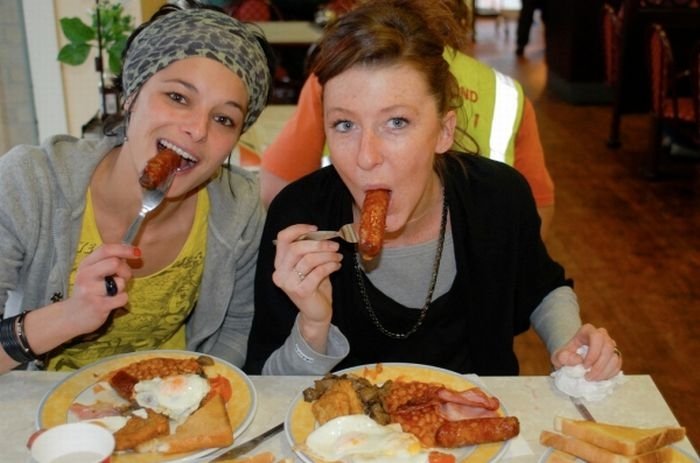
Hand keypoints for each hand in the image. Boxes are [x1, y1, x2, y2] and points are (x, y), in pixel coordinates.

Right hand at [63, 244, 136, 335]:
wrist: (72, 316)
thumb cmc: (88, 292)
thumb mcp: (91, 273)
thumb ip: (107, 262)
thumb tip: (131, 252)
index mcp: (85, 265)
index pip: (106, 250)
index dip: (124, 249)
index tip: (137, 252)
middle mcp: (86, 276)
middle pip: (115, 263)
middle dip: (125, 270)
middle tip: (122, 278)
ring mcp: (91, 291)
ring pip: (121, 282)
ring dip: (122, 288)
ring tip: (112, 292)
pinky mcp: (98, 306)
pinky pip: (122, 298)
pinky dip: (122, 300)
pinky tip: (111, 302)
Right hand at [272, 224, 342, 349]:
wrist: (316, 313)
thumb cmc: (314, 287)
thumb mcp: (311, 265)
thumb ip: (311, 251)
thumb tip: (324, 235)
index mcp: (280, 263)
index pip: (282, 238)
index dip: (298, 229)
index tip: (315, 229)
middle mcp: (280, 272)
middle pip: (296, 248)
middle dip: (318, 244)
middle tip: (334, 245)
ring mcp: (288, 283)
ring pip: (308, 259)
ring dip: (327, 255)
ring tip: (338, 257)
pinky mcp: (301, 291)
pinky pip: (318, 272)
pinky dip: (330, 266)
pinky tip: (337, 266)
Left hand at [551, 323, 621, 380]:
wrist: (571, 360)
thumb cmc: (565, 356)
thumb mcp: (558, 357)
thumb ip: (563, 357)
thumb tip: (579, 360)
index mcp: (587, 330)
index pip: (596, 337)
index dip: (593, 353)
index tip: (585, 366)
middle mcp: (602, 335)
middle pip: (608, 348)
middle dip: (599, 365)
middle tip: (588, 377)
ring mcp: (610, 345)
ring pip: (614, 357)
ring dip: (604, 372)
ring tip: (592, 379)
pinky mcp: (615, 356)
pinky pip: (617, 365)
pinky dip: (609, 374)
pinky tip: (599, 379)